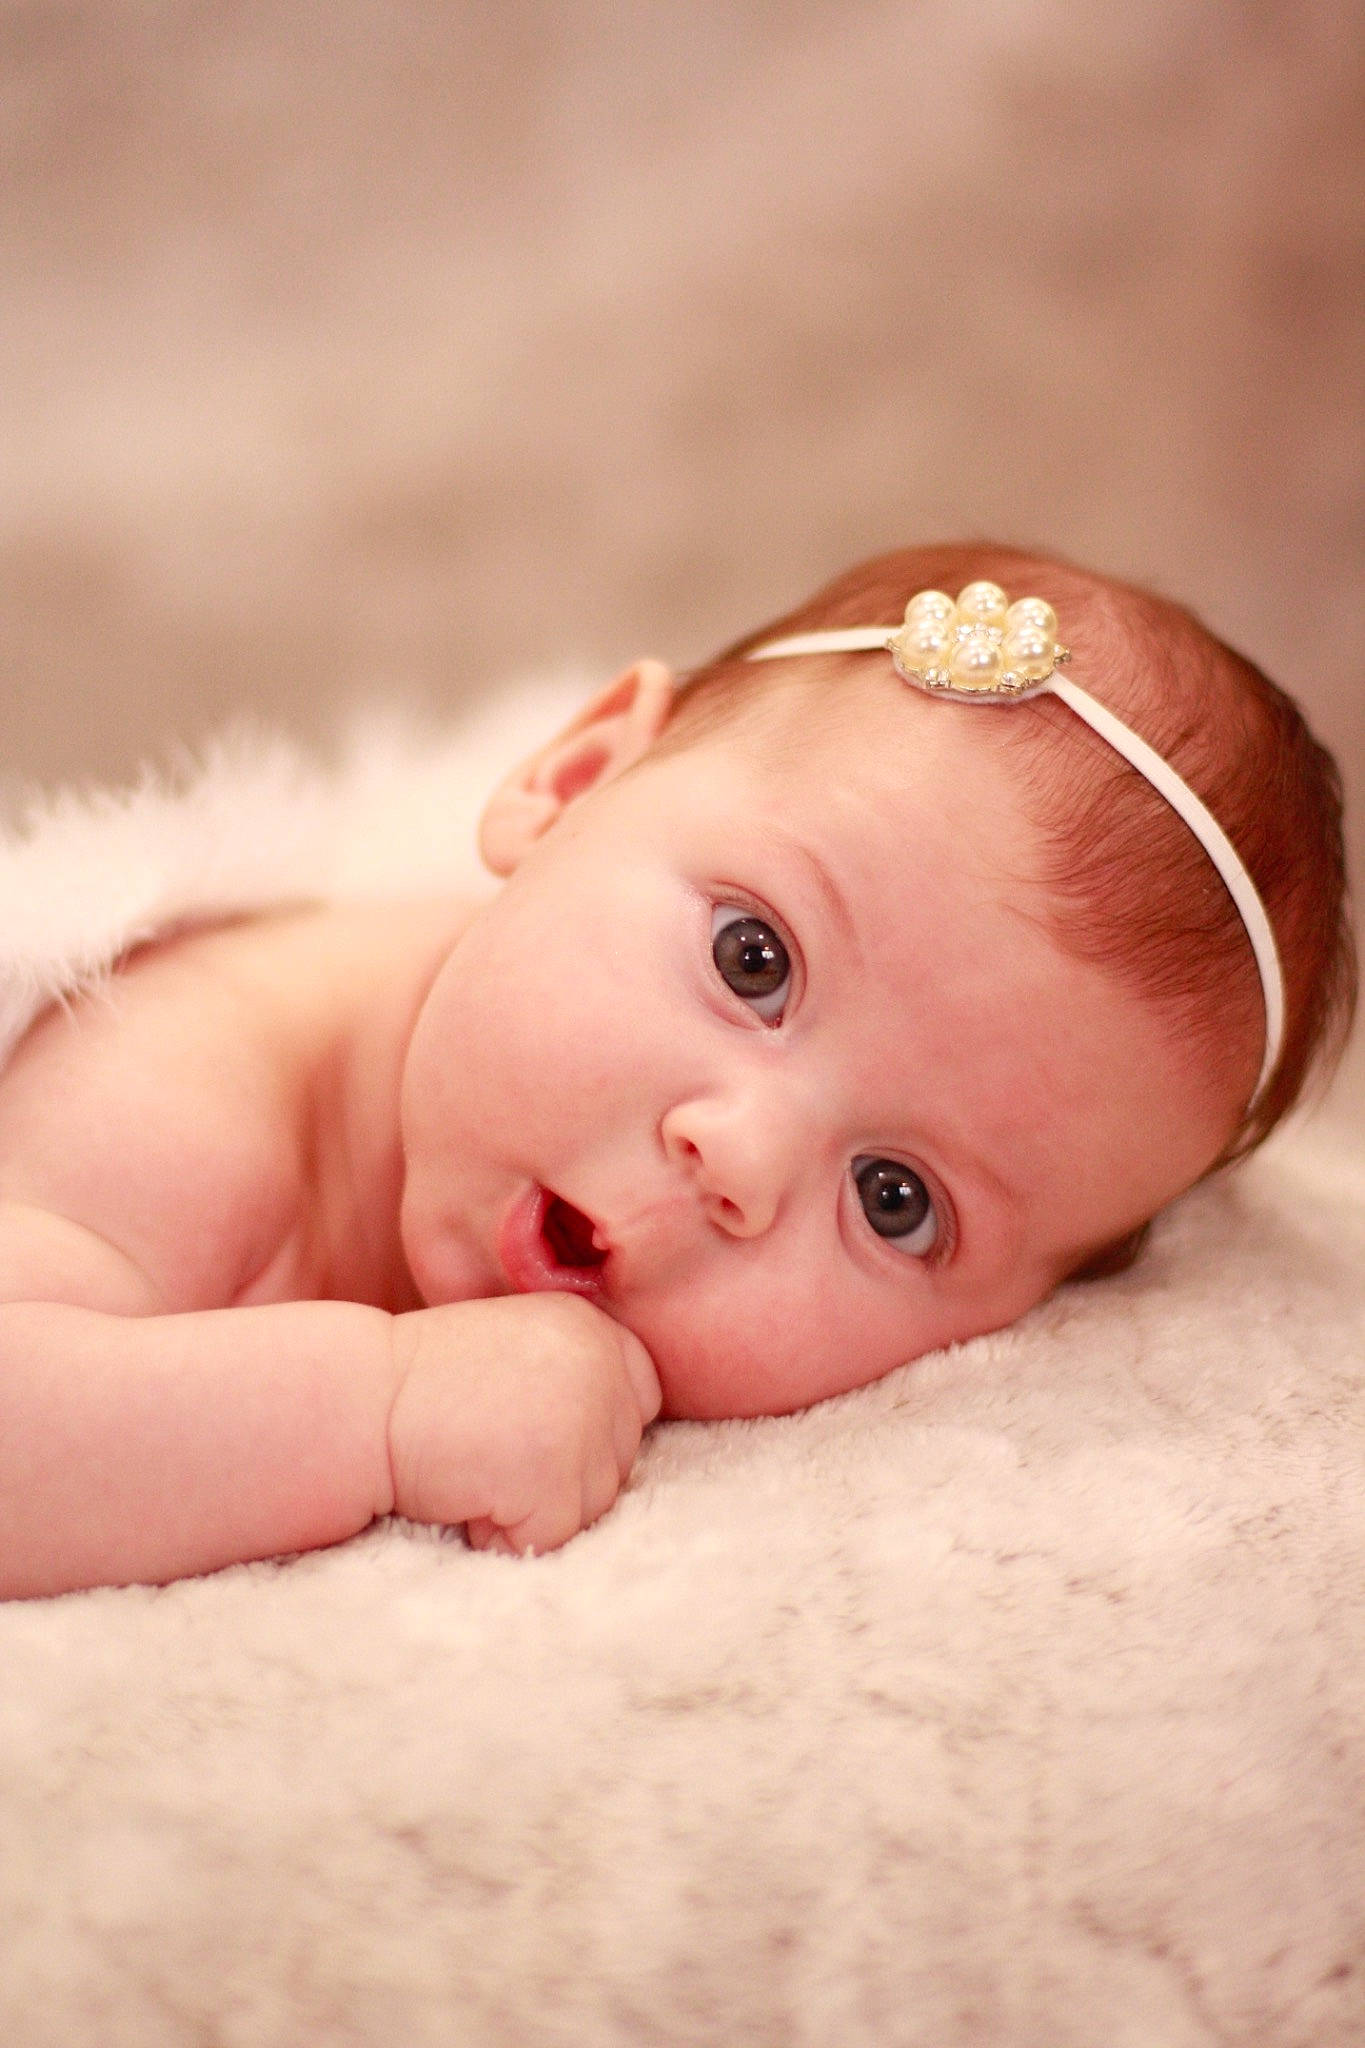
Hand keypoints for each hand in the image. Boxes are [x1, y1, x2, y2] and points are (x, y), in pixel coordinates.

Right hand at [386, 1292, 661, 1554]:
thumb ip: (572, 1371)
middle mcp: (599, 1365)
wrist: (354, 1403)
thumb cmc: (421, 1385)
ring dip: (531, 1506)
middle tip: (487, 1446)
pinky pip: (552, 1537)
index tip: (536, 1430)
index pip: (640, 1394)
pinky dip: (505, 1534)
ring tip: (473, 1466)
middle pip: (621, 1459)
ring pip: (591, 1505)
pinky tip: (464, 1494)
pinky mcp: (553, 1476)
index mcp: (591, 1326)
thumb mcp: (514, 1346)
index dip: (594, 1428)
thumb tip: (624, 1432)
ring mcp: (582, 1420)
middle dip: (560, 1474)